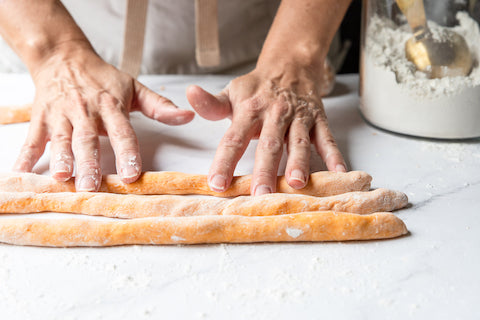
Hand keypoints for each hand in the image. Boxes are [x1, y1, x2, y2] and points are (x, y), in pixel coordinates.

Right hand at [13, 41, 193, 190]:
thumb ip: (159, 106)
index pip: (122, 132)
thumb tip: (187, 118)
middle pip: (88, 140)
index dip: (127, 153)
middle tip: (91, 187)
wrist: (63, 57)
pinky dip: (25, 157)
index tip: (132, 174)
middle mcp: (85, 111)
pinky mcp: (41, 118)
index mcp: (111, 106)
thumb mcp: (134, 88)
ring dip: (61, 159)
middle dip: (89, 163)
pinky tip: (20, 174)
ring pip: (61, 139)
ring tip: (62, 179)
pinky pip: (32, 139)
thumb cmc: (102, 77)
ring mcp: (61, 115)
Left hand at [187, 62, 345, 195]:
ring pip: (298, 141)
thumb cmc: (257, 88)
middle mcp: (274, 113)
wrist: (289, 65)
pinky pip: (327, 138)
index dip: (224, 161)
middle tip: (260, 193)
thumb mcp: (232, 92)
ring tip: (297, 183)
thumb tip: (189, 94)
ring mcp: (298, 117)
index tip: (217, 184)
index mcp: (249, 109)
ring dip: (299, 162)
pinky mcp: (318, 119)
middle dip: (264, 169)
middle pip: (268, 144)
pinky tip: (338, 173)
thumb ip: (211, 103)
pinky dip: (334, 155)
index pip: (233, 138)